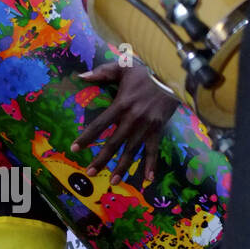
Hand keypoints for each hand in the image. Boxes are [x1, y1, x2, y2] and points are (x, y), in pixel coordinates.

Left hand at [72, 60, 177, 182]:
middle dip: (101, 159)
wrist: (175, 75)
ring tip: (113, 181)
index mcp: (121, 104)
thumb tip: (81, 77)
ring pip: (132, 151)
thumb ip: (102, 72)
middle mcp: (132, 118)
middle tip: (90, 172)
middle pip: (113, 143)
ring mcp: (146, 126)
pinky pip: (153, 150)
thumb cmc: (148, 72)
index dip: (87, 136)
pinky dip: (151, 165)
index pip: (100, 124)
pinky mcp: (158, 130)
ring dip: (122, 167)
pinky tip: (148, 179)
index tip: (74, 148)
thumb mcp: (124, 66)